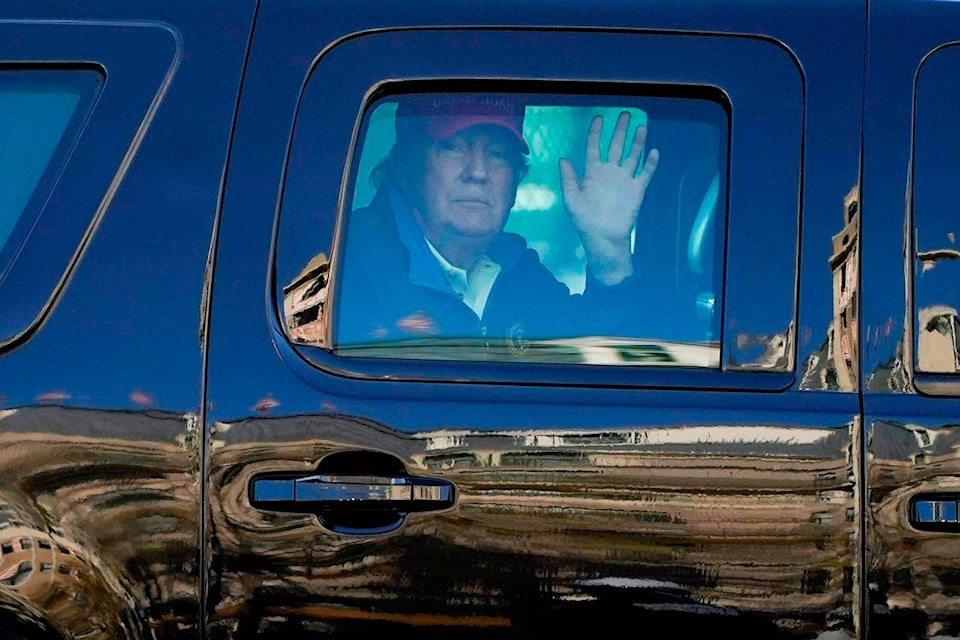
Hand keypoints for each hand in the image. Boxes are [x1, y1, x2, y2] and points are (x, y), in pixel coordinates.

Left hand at [559, 111, 658, 284]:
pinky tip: (653, 152)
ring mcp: (624, 180)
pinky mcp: (636, 190)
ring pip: (632, 156)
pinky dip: (650, 163)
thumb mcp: (571, 199)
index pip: (594, 147)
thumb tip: (563, 159)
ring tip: (641, 126)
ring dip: (637, 142)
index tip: (599, 118)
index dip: (595, 133)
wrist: (603, 238)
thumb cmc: (584, 221)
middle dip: (620, 130)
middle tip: (624, 114)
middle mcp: (609, 173)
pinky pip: (645, 174)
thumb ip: (568, 179)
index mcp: (592, 173)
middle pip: (615, 146)